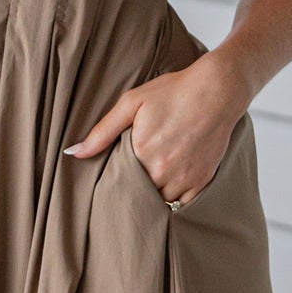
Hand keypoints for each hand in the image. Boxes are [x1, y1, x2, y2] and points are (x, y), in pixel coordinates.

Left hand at [63, 53, 247, 206]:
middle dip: (133, 188)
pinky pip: (182, 202)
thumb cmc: (174, 92)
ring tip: (153, 174)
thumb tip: (74, 153)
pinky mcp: (202, 181)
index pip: (118, 183)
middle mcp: (163, 170)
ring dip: (154, 193)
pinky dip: (175, 195)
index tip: (114, 176)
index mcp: (141, 153)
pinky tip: (172, 178)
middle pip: (139, 194)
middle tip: (134, 175)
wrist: (217, 90)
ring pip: (160, 201)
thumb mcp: (132, 103)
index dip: (115, 181)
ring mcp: (184, 178)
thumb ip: (102, 131)